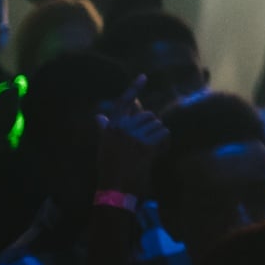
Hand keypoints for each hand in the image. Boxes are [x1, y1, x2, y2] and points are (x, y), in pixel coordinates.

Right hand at [96, 76, 167, 198]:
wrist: (114, 188)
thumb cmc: (109, 168)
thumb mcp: (104, 146)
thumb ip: (105, 129)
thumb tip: (98, 116)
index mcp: (111, 126)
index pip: (123, 102)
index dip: (134, 88)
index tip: (144, 76)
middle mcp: (122, 127)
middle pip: (149, 115)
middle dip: (152, 127)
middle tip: (148, 144)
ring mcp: (134, 136)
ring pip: (159, 124)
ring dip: (159, 137)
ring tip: (151, 151)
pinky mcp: (145, 145)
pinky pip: (164, 135)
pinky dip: (166, 144)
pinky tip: (158, 154)